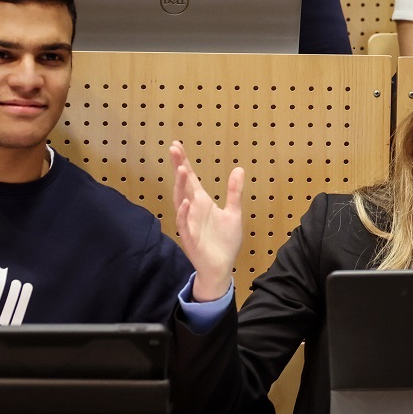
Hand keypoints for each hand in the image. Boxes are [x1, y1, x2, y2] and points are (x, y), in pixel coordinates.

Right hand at [170, 141, 244, 302]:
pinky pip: (183, 223)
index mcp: (201, 202)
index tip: (177, 145)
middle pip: (182, 185)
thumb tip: (239, 169)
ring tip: (180, 169)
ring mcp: (188, 223)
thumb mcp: (233, 213)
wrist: (222, 267)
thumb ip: (234, 192)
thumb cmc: (225, 241)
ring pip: (180, 201)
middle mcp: (192, 209)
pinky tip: (186, 201)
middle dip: (178, 167)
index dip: (184, 163)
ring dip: (179, 186)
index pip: (190, 179)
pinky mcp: (189, 237)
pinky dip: (183, 212)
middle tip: (174, 149)